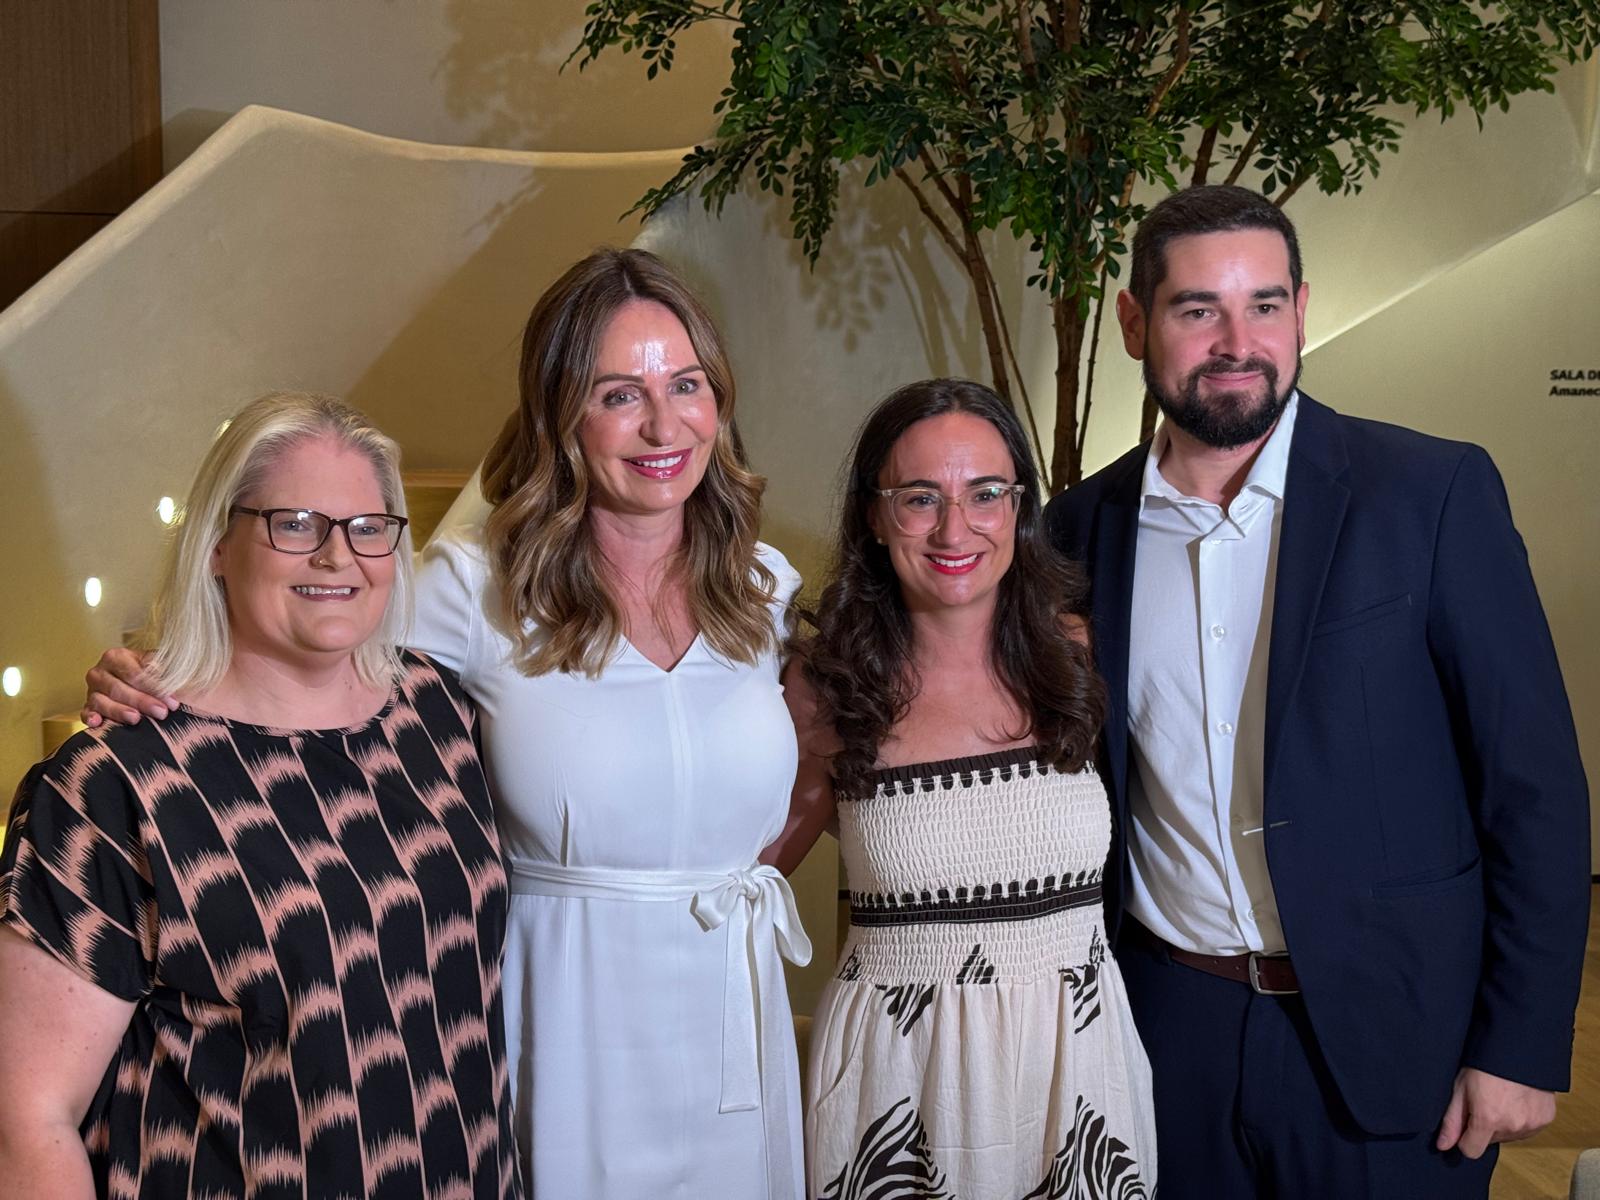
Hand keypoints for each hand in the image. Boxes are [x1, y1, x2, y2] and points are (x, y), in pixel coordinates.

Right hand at [80, 648, 171, 726]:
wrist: (155, 692)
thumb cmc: (161, 679)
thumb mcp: (167, 669)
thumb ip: (165, 670)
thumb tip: (164, 673)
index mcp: (117, 657)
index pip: (134, 673)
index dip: (154, 687)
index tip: (172, 701)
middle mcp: (100, 672)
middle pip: (117, 687)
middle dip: (141, 700)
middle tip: (161, 712)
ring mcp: (92, 691)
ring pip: (100, 701)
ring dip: (119, 710)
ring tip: (136, 718)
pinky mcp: (88, 708)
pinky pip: (86, 713)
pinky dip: (91, 717)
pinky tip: (98, 722)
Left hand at [1435, 1067, 1555, 1158]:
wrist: (1519, 1046)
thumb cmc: (1484, 1062)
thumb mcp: (1460, 1087)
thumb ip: (1451, 1120)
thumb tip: (1443, 1145)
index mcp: (1488, 1119)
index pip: (1471, 1151)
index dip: (1463, 1139)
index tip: (1463, 1124)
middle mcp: (1512, 1126)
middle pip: (1490, 1141)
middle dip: (1484, 1126)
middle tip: (1482, 1100)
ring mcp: (1532, 1124)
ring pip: (1509, 1135)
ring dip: (1503, 1123)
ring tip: (1500, 1097)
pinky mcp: (1546, 1119)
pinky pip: (1527, 1128)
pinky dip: (1520, 1118)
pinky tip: (1515, 1099)